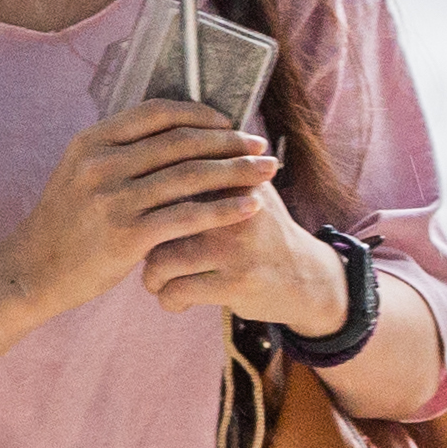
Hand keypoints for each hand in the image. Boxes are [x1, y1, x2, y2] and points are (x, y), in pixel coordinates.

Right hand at [0, 100, 284, 321]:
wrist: (30, 272)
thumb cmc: (64, 224)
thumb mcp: (79, 173)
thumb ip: (118, 151)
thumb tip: (171, 130)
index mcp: (91, 141)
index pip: (156, 112)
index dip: (199, 113)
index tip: (228, 121)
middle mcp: (101, 165)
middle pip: (180, 143)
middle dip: (228, 141)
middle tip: (261, 144)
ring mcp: (113, 200)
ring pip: (190, 177)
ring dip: (236, 171)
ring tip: (268, 170)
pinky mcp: (127, 236)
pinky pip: (188, 217)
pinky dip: (225, 209)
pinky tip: (251, 207)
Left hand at [143, 171, 344, 328]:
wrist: (306, 278)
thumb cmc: (263, 231)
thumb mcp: (250, 191)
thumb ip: (215, 170)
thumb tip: (159, 148)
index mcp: (235, 180)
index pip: (173, 179)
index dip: (148, 199)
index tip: (143, 214)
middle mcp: (235, 209)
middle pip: (159, 217)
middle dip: (141, 238)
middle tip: (140, 248)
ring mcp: (235, 247)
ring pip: (160, 259)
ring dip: (151, 276)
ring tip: (156, 280)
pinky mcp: (235, 283)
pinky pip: (177, 291)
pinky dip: (169, 299)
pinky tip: (175, 299)